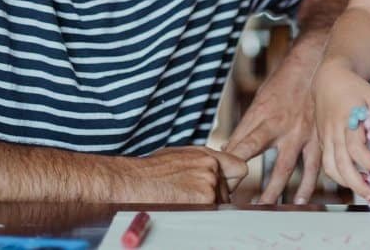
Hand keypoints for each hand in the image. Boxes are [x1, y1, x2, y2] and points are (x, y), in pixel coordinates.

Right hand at [117, 146, 246, 203]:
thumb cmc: (147, 172)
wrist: (131, 182)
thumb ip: (201, 162)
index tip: (225, 186)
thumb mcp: (178, 156)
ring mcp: (209, 183)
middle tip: (190, 197)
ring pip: (220, 204)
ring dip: (206, 207)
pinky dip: (199, 215)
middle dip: (216, 197)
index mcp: (206, 155)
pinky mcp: (204, 200)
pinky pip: (211, 214)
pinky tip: (181, 208)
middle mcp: (211, 167)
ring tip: (181, 201)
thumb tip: (214, 172)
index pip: (239, 168)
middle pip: (229, 191)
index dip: (231, 180)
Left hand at [225, 54, 320, 203]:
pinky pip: (314, 166)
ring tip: (268, 208)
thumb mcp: (260, 101)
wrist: (314, 66)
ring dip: (278, 190)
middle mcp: (283, 127)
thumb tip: (226, 150)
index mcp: (264, 116)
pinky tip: (301, 199)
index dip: (232, 161)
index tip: (222, 179)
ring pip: (289, 168)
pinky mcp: (318, 138)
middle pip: (267, 161)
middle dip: (253, 183)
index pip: (244, 143)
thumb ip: (245, 128)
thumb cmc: (282, 84)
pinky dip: (308, 184)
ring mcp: (302, 133)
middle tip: (240, 202)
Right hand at [311, 58, 369, 202]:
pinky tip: (353, 181)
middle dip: (357, 183)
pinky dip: (339, 176)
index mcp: (348, 119)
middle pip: (341, 164)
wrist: (328, 80)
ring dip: (347, 183)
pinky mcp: (322, 142)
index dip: (369, 162)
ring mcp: (326, 138)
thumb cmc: (354, 88)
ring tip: (365, 192)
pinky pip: (327, 164)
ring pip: (331, 167)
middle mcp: (334, 131)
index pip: (355, 147)